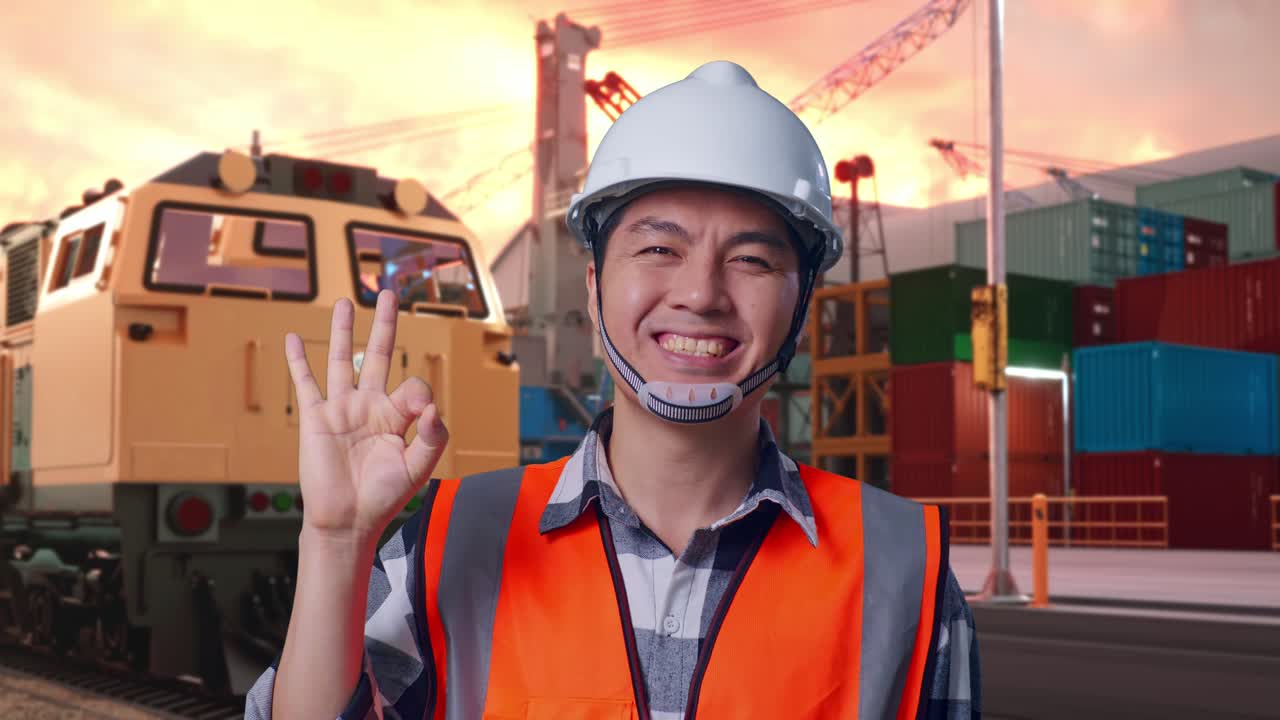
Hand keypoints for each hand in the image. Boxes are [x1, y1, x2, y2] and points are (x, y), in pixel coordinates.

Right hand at [284, 289, 447, 542]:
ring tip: (346, 302)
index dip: (420, 393)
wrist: (348, 520)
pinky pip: (305, 383)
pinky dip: (298, 361)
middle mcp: (369, 405)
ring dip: (342, 331)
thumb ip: (433, 436)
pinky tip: (292, 338)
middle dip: (384, 325)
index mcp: (397, 416)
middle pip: (377, 354)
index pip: (413, 385)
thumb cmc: (384, 496)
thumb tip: (434, 406)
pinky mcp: (315, 418)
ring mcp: (341, 409)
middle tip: (390, 294)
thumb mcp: (419, 467)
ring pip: (340, 359)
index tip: (423, 414)